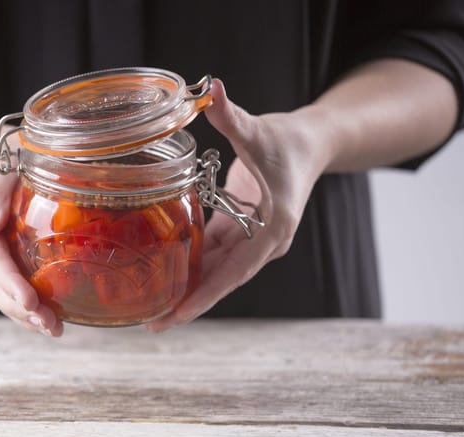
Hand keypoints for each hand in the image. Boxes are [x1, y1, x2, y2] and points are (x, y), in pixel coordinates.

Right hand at [0, 155, 62, 336]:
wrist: (8, 152)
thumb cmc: (14, 150)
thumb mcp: (6, 154)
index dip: (7, 281)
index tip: (30, 301)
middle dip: (18, 308)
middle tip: (48, 326)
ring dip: (22, 314)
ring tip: (51, 329)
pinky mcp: (2, 257)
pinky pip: (8, 287)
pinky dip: (25, 306)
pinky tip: (47, 319)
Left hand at [147, 79, 330, 331]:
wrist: (312, 142)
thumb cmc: (290, 141)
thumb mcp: (259, 130)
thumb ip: (233, 117)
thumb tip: (212, 88)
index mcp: (272, 228)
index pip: (234, 273)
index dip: (204, 296)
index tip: (175, 316)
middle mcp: (263, 242)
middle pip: (221, 280)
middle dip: (188, 302)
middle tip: (151, 321)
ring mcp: (252, 239)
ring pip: (215, 270)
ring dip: (187, 285)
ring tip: (151, 303)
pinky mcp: (241, 230)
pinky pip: (213, 252)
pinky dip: (191, 262)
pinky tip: (163, 269)